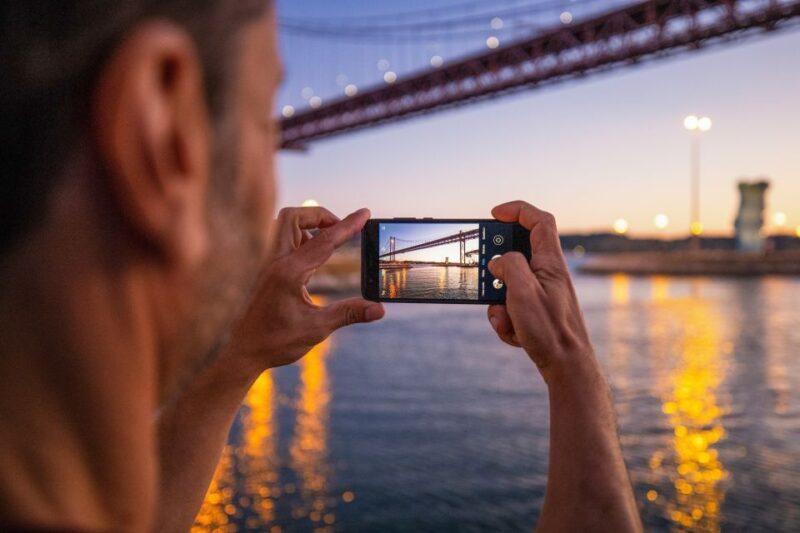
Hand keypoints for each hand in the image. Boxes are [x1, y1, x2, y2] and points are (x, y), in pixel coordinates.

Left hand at [224, 206, 384, 374]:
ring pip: (285, 225)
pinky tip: (315, 259)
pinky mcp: (267, 270)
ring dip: (309, 225)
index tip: (365, 213)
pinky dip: (302, 238)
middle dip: (320, 215)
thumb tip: (379, 309)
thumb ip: (349, 314)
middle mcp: (276, 262)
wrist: (243, 352)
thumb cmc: (276, 342)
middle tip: (341, 228)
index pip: (324, 241)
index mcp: (289, 273)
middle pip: (294, 217)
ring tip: (330, 241)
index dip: (348, 225)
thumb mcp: (317, 329)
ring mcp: (269, 264)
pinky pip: (284, 241)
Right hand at [486, 201, 594, 382]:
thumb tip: (498, 262)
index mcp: (550, 262)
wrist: (568, 367)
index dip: (517, 210)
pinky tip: (516, 335)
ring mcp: (543, 293)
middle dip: (497, 270)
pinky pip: (513, 307)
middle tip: (487, 280)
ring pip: (510, 286)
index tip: (494, 213)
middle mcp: (548, 274)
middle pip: (517, 255)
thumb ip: (509, 266)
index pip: (539, 221)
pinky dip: (508, 321)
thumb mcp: (523, 292)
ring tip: (507, 321)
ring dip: (499, 303)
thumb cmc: (550, 330)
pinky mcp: (538, 311)